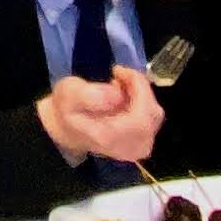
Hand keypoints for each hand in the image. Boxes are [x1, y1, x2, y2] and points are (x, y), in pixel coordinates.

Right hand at [37, 67, 164, 169]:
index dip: (138, 90)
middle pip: (152, 115)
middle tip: (119, 74)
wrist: (66, 128)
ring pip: (154, 115)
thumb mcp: (68, 94)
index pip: (141, 118)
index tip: (120, 72)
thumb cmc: (66, 110)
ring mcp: (138, 147)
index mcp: (110, 138)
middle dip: (140, 89)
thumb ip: (88, 95)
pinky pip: (152, 117)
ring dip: (140, 93)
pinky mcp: (142, 142)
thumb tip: (116, 95)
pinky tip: (124, 95)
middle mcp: (129, 148)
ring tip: (119, 84)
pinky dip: (142, 101)